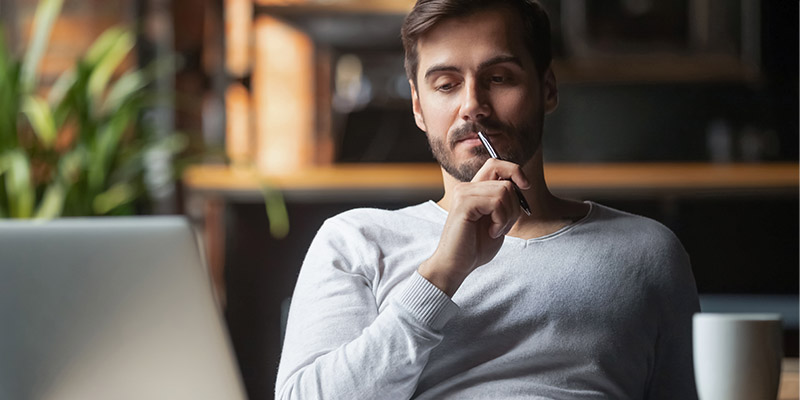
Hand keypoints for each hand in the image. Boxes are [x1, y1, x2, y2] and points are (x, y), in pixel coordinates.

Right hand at [419, 158, 530, 295]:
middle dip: (515, 205)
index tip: (525, 186)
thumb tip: (521, 186)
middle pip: (506, 180)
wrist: (457, 265)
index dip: (514, 170)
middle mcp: (467, 187)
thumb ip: (505, 202)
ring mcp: (463, 194)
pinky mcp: (464, 204)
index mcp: (474, 190)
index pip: (496, 164)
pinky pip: (496, 203)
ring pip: (504, 191)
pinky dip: (501, 220)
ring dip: (508, 216)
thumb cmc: (476, 247)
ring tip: (496, 230)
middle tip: (504, 225)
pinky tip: (492, 232)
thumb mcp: (497, 220)